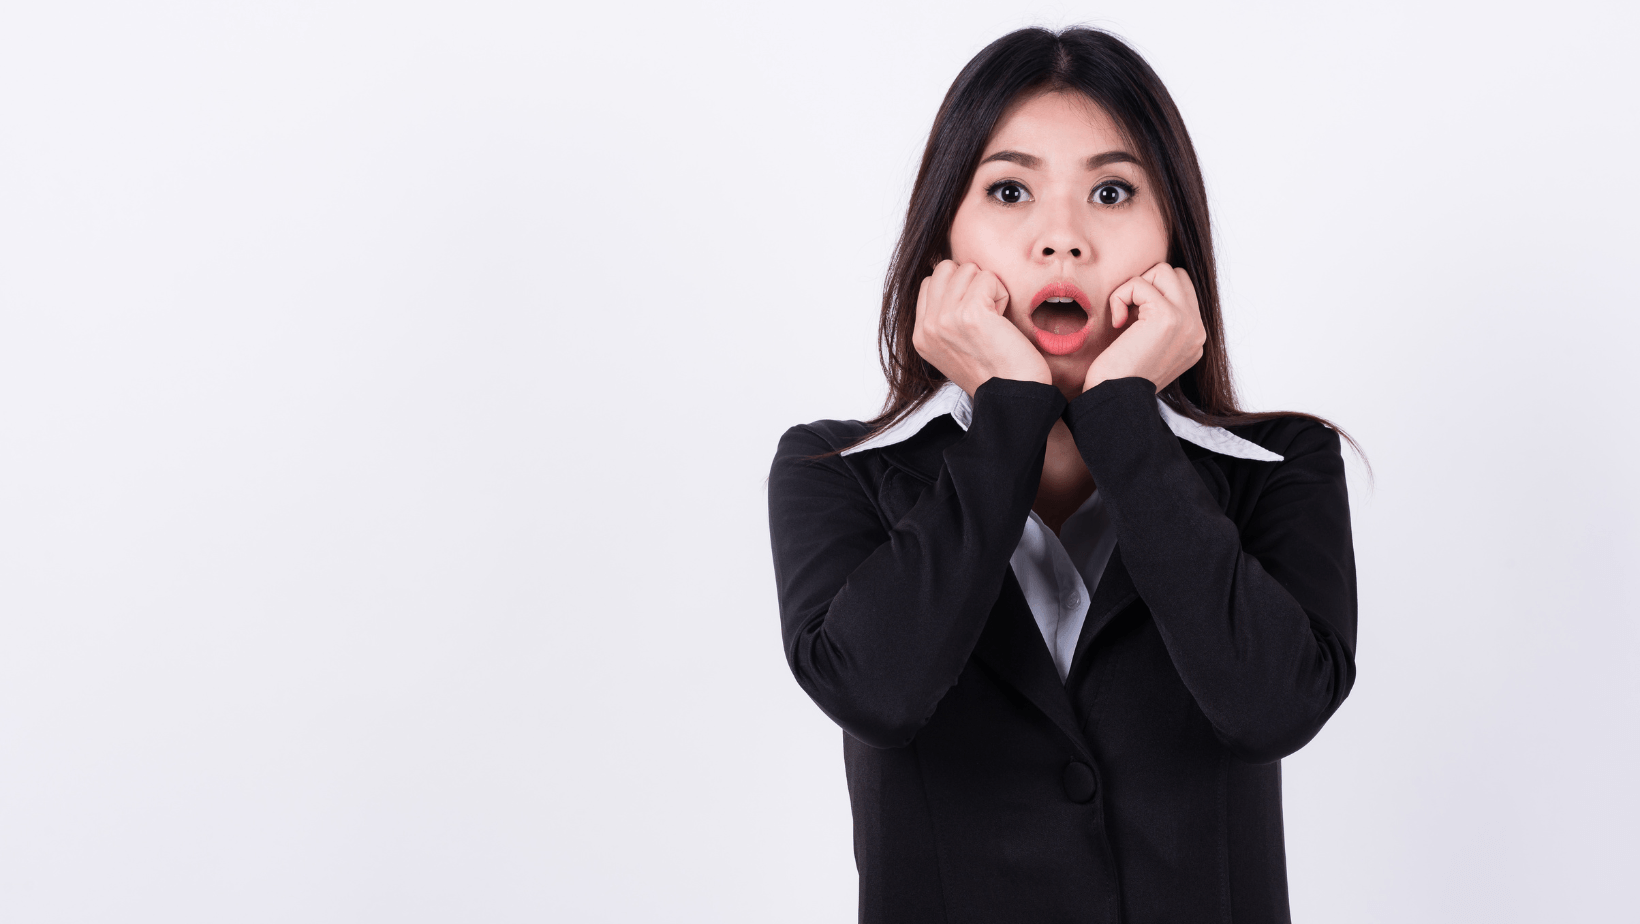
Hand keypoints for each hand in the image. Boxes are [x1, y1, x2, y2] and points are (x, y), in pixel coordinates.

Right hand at [912, 260, 1050, 395]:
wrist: (1012, 396)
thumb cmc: (994, 371)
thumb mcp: (953, 347)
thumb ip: (944, 317)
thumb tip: (952, 278)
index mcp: (920, 336)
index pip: (929, 283)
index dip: (957, 289)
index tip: (973, 316)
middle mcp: (927, 327)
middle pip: (944, 269)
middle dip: (969, 281)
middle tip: (984, 311)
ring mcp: (945, 319)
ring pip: (967, 269)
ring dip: (987, 287)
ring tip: (994, 317)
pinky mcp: (969, 313)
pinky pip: (987, 277)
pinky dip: (1001, 293)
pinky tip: (1002, 319)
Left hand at [1083, 263, 1204, 393]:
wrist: (1116, 400)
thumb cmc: (1120, 377)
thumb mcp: (1149, 348)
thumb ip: (1158, 323)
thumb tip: (1147, 291)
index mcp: (1195, 338)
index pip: (1182, 290)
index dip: (1151, 296)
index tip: (1134, 324)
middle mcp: (1198, 330)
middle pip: (1175, 275)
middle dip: (1146, 285)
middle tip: (1129, 315)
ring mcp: (1187, 322)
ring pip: (1162, 271)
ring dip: (1134, 288)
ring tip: (1124, 317)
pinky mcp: (1168, 317)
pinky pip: (1140, 283)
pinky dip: (1120, 297)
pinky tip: (1117, 323)